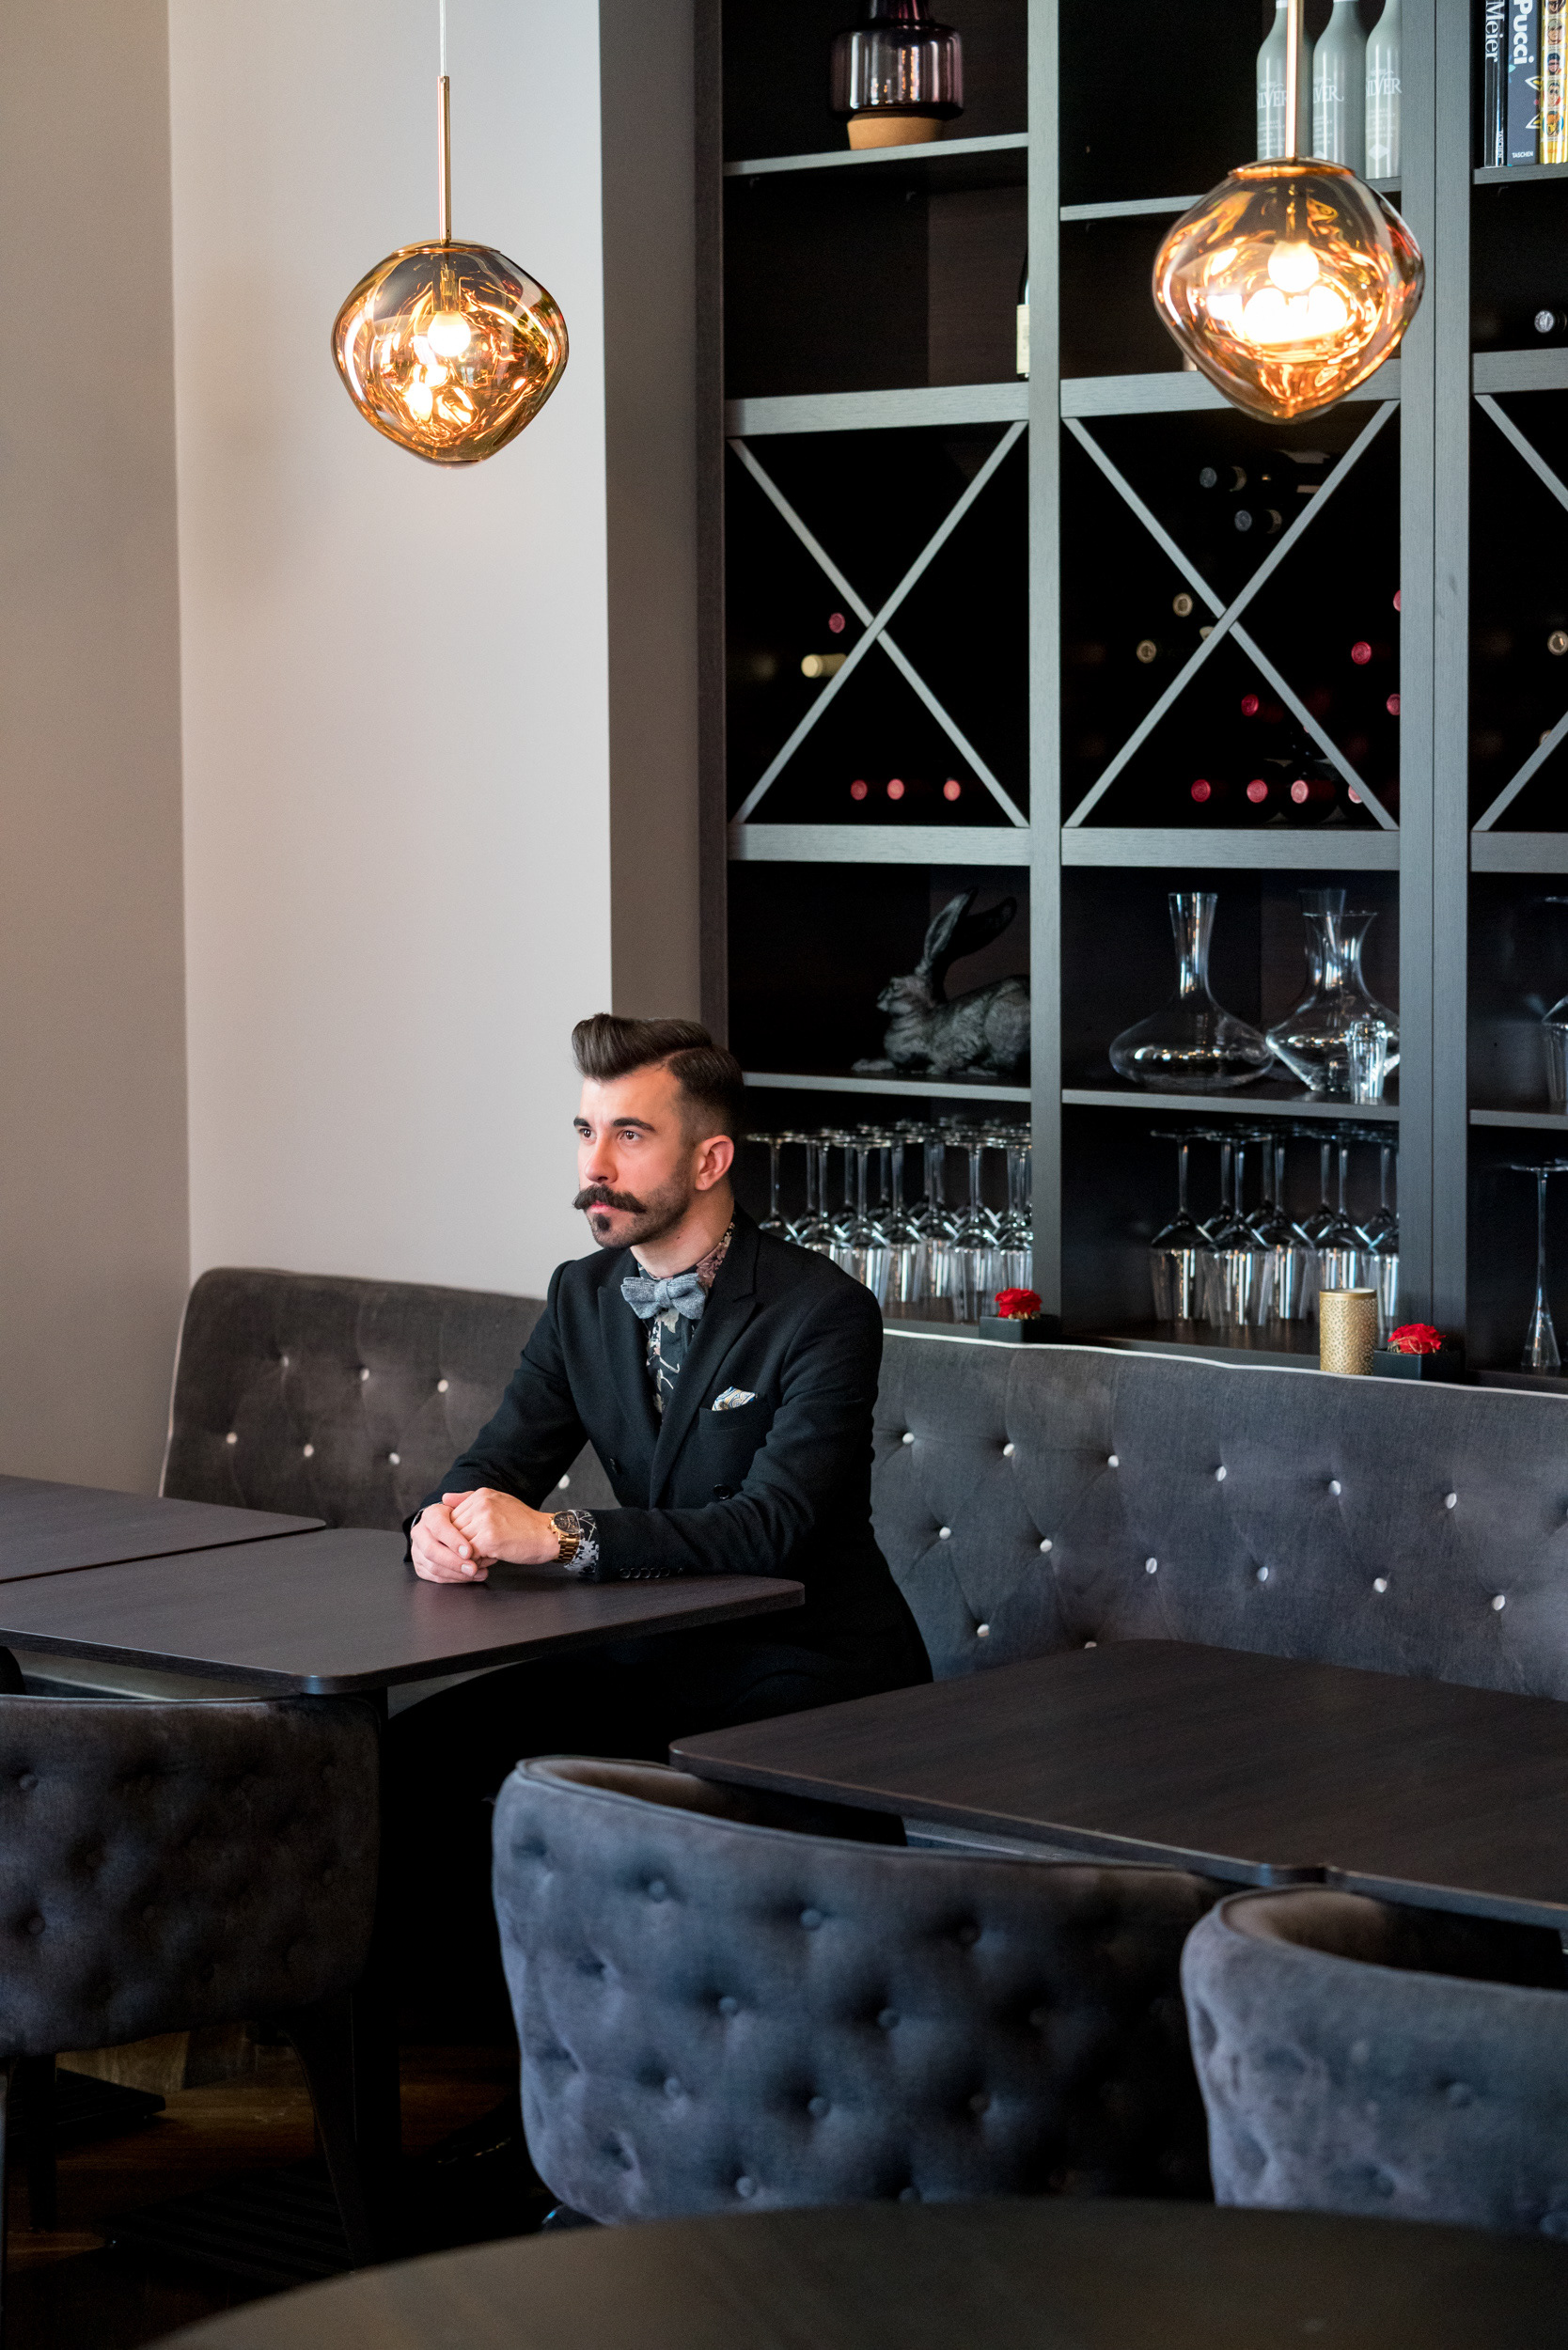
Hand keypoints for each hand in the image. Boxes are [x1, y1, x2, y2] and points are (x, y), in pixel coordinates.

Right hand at [410, 1501, 494, 1583]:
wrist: (448, 1528)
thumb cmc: (461, 1517)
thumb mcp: (465, 1505)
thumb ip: (463, 1499)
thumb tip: (448, 1497)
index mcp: (430, 1515)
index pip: (438, 1527)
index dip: (453, 1540)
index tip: (469, 1551)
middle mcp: (419, 1532)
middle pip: (432, 1550)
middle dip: (454, 1562)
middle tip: (473, 1567)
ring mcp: (417, 1550)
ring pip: (433, 1566)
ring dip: (457, 1573)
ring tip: (478, 1573)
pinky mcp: (420, 1566)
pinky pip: (435, 1577)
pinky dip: (454, 1579)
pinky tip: (471, 1577)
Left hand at [448, 1488, 562, 1568]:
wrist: (548, 1534)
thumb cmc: (524, 1522)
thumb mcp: (497, 1502)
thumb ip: (468, 1499)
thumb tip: (444, 1498)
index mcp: (481, 1495)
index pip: (453, 1516)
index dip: (461, 1533)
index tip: (474, 1540)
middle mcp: (481, 1504)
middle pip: (453, 1530)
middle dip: (461, 1545)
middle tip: (479, 1551)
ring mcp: (485, 1521)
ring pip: (459, 1543)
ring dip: (467, 1554)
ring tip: (485, 1556)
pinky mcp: (489, 1539)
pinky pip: (469, 1554)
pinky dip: (476, 1561)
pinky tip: (490, 1560)